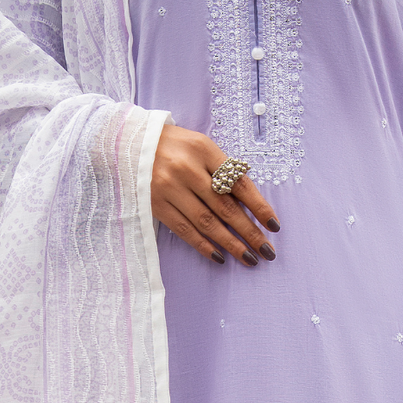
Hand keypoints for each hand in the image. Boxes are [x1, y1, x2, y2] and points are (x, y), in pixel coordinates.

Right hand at [150, 126, 278, 266]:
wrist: (128, 144)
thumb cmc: (173, 146)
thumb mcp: (200, 147)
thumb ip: (222, 169)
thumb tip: (249, 203)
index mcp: (204, 150)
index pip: (239, 183)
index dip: (259, 206)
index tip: (274, 225)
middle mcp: (187, 169)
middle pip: (226, 207)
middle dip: (249, 231)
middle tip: (267, 251)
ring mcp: (169, 188)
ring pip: (207, 222)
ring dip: (231, 243)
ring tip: (249, 258)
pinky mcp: (156, 205)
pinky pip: (184, 230)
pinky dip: (203, 245)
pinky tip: (220, 256)